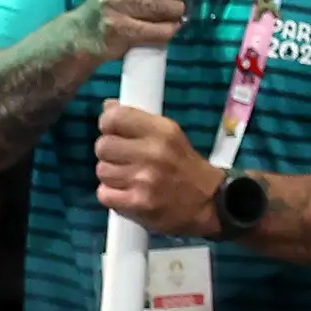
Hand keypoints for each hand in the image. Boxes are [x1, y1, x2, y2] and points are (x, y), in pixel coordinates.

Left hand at [93, 101, 221, 236]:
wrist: (209, 203)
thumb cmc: (187, 167)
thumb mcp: (171, 137)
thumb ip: (139, 122)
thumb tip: (108, 107)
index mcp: (163, 131)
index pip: (114, 118)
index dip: (108, 124)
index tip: (114, 132)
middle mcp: (153, 152)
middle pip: (102, 146)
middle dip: (110, 153)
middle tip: (125, 159)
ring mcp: (143, 179)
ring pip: (102, 171)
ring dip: (112, 176)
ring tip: (130, 179)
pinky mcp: (136, 202)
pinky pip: (103, 194)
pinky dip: (112, 195)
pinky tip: (128, 194)